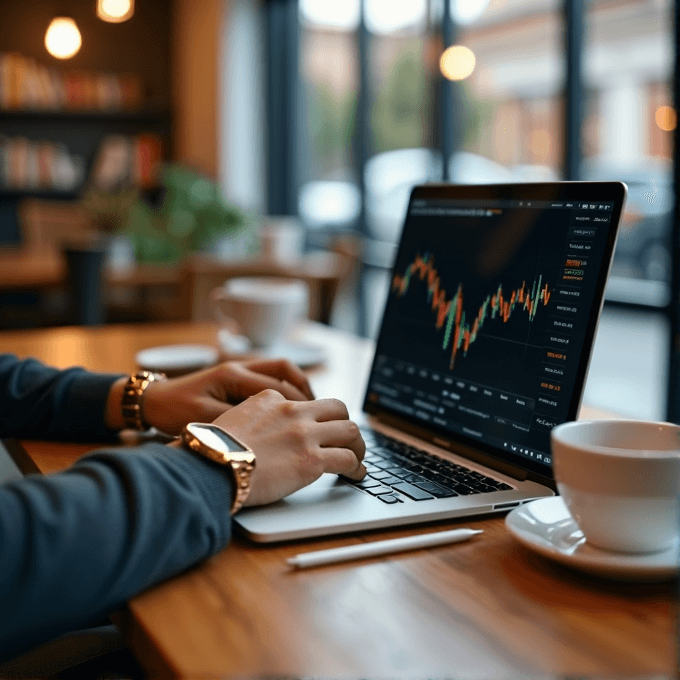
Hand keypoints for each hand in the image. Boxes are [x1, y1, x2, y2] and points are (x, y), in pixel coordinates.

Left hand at [105, 359, 314, 434]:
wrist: (153, 402)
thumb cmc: (174, 412)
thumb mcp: (205, 421)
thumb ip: (236, 423)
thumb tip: (269, 432)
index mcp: (232, 376)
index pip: (278, 386)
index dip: (300, 403)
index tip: (315, 422)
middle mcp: (239, 367)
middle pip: (285, 369)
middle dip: (307, 390)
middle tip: (320, 413)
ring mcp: (239, 370)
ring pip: (280, 370)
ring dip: (298, 386)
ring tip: (312, 408)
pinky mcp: (236, 378)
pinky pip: (270, 377)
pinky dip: (285, 388)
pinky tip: (290, 406)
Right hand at [210, 389, 365, 505]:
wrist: (211, 465)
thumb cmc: (212, 449)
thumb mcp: (230, 418)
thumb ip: (250, 417)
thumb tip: (254, 431)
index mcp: (271, 398)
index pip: (305, 402)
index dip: (315, 417)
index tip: (317, 428)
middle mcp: (292, 411)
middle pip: (337, 408)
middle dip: (345, 424)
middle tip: (347, 439)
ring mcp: (305, 434)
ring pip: (350, 430)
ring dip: (357, 444)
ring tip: (357, 457)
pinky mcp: (312, 460)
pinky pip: (348, 459)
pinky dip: (357, 467)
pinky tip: (356, 475)